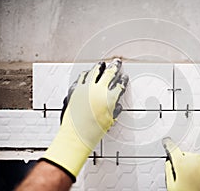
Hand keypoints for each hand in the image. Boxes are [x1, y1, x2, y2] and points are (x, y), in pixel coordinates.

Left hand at [42, 58, 127, 180]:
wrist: (76, 136)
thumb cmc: (92, 131)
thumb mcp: (109, 120)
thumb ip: (113, 109)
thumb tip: (115, 104)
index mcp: (109, 98)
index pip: (120, 85)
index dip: (123, 80)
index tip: (124, 77)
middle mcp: (98, 91)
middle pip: (108, 73)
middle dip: (114, 67)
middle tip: (117, 63)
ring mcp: (85, 89)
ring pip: (94, 72)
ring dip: (99, 67)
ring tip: (101, 65)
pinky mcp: (75, 90)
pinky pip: (81, 77)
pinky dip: (86, 74)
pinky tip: (87, 73)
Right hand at [163, 137, 199, 190]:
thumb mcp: (173, 186)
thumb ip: (169, 171)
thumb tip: (168, 163)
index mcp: (182, 162)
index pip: (172, 149)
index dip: (169, 146)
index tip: (168, 144)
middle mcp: (195, 158)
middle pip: (187, 156)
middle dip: (186, 163)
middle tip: (186, 176)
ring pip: (199, 160)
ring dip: (197, 166)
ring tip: (198, 180)